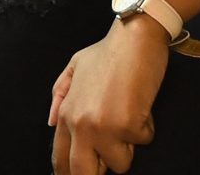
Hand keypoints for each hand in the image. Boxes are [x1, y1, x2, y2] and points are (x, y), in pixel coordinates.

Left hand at [49, 17, 168, 172]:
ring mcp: (103, 128)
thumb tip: (52, 123)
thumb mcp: (75, 67)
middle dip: (98, 173)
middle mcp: (80, 125)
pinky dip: (146, 128)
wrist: (134, 39)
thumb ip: (60, 95)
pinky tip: (142, 106)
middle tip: (109, 160)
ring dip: (129, 146)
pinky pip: (142, 142)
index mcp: (66, 113)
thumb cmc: (108, 52)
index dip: (70, 173)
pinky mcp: (128, 126)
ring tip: (130, 117)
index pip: (61, 159)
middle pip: (82, 173)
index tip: (80, 174)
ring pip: (119, 164)